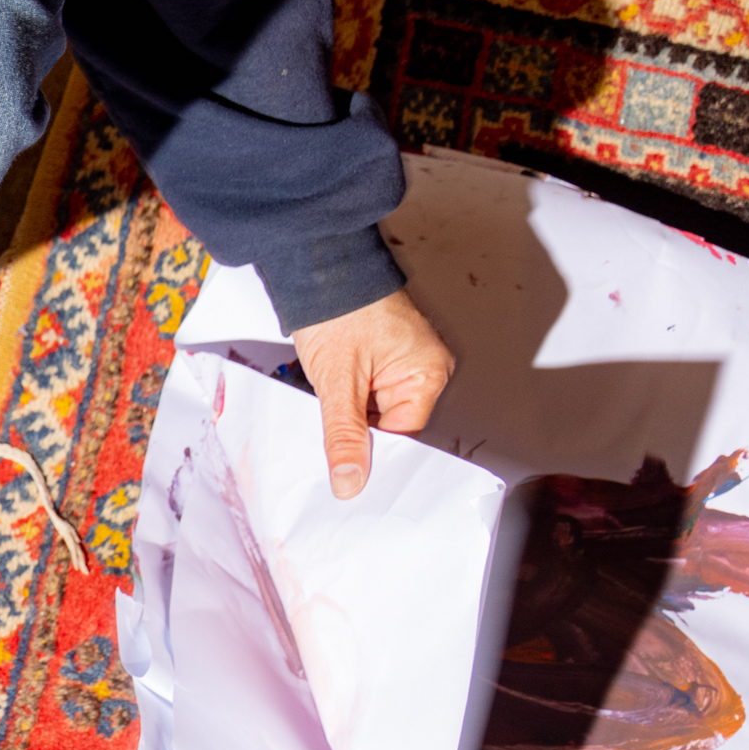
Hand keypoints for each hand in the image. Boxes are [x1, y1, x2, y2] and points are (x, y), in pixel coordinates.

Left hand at [291, 289, 455, 499]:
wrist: (319, 269)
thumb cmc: (338, 308)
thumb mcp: (337, 381)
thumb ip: (344, 435)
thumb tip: (351, 481)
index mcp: (429, 373)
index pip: (405, 436)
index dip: (375, 456)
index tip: (349, 477)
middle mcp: (424, 368)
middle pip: (393, 427)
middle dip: (361, 438)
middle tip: (332, 454)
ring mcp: (404, 363)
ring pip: (376, 413)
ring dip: (351, 420)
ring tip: (329, 417)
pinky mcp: (383, 359)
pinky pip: (368, 396)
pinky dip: (348, 404)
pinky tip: (330, 405)